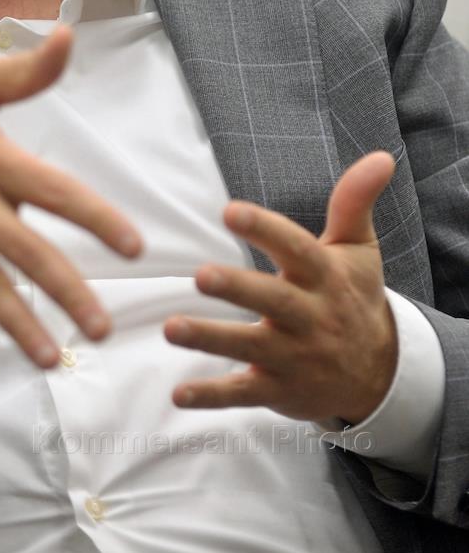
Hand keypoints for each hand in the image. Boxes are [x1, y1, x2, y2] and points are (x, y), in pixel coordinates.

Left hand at [163, 151, 397, 423]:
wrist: (377, 373)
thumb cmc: (353, 296)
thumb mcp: (358, 249)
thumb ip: (354, 202)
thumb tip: (381, 156)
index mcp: (322, 277)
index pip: (295, 249)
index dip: (264, 229)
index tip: (229, 210)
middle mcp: (308, 317)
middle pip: (272, 301)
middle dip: (237, 289)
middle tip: (200, 274)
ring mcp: (292, 358)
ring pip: (249, 348)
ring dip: (209, 340)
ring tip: (171, 328)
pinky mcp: (277, 390)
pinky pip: (242, 394)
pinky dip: (210, 396)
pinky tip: (178, 393)